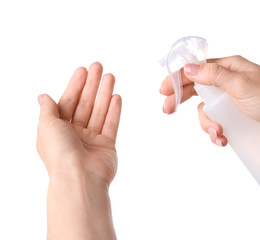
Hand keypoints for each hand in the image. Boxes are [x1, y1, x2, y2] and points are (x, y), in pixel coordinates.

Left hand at [37, 62, 121, 185]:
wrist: (80, 178)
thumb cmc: (59, 153)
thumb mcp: (46, 126)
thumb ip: (48, 109)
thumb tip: (43, 96)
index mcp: (57, 129)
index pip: (67, 102)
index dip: (75, 85)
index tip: (83, 70)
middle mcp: (74, 134)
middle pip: (85, 104)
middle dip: (91, 85)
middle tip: (99, 67)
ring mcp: (92, 140)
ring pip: (99, 111)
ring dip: (104, 93)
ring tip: (110, 76)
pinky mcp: (107, 146)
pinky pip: (111, 124)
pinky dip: (113, 111)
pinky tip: (116, 97)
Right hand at [160, 55, 259, 229]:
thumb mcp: (241, 84)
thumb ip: (214, 75)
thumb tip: (189, 68)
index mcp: (230, 67)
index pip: (197, 69)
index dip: (178, 78)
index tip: (164, 90)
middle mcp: (229, 82)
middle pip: (197, 89)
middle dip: (182, 101)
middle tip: (167, 110)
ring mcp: (232, 101)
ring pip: (206, 111)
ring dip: (207, 125)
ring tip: (218, 135)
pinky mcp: (237, 118)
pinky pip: (217, 123)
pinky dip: (216, 133)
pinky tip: (223, 140)